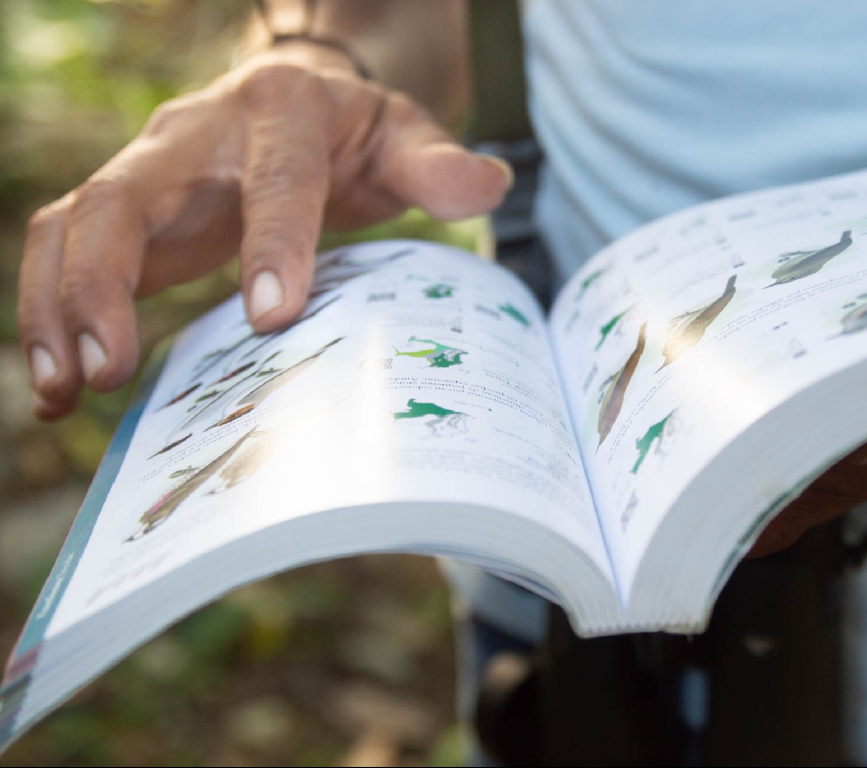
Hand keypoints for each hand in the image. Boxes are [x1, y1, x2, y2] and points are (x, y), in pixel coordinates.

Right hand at [18, 41, 511, 419]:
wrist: (297, 100)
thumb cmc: (354, 131)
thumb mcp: (403, 138)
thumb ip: (437, 165)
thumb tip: (489, 185)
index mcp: (282, 111)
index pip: (275, 178)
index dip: (272, 243)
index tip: (271, 319)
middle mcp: (197, 134)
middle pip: (125, 195)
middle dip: (106, 280)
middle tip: (111, 368)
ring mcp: (150, 168)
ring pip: (75, 222)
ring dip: (58, 306)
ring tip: (65, 390)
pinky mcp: (127, 208)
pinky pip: (63, 247)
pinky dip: (51, 310)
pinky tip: (60, 385)